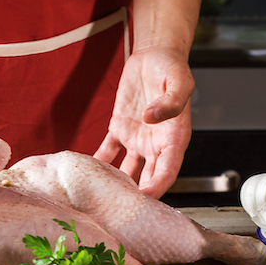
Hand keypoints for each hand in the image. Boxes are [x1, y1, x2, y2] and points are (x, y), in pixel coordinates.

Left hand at [94, 45, 194, 197]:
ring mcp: (137, 138)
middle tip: (120, 210)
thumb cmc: (173, 67)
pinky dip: (98, 162)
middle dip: (136, 195)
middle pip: (148, 177)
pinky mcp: (120, 128)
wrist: (155, 54)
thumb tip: (152, 118)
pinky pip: (108, 151)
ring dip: (117, 184)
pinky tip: (86, 173)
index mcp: (174, 137)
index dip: (158, 187)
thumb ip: (170, 101)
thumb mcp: (180, 81)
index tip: (145, 200)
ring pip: (127, 170)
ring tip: (101, 196)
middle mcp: (156, 143)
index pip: (168, 170)